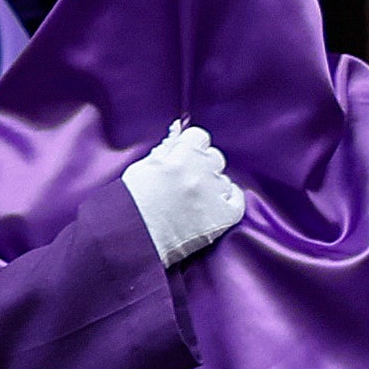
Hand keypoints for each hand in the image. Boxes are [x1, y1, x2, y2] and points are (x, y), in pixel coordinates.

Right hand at [121, 122, 244, 266]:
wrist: (133, 236)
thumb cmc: (132, 201)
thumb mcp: (143, 166)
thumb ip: (166, 150)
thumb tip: (179, 132)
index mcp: (180, 156)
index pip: (199, 137)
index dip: (191, 146)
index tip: (184, 155)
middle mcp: (201, 172)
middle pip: (215, 157)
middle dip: (203, 165)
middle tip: (188, 178)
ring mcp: (213, 195)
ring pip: (223, 180)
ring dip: (213, 185)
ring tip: (196, 198)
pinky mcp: (223, 217)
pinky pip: (237, 200)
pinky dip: (229, 199)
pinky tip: (216, 202)